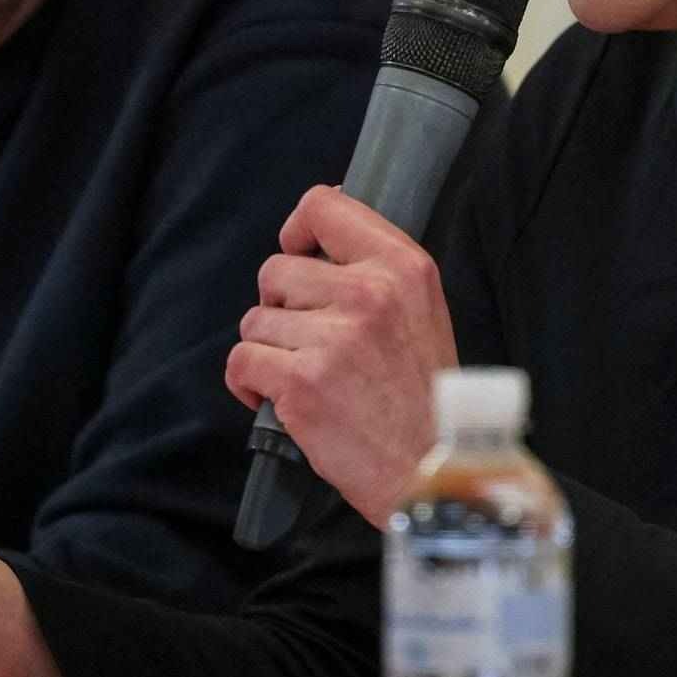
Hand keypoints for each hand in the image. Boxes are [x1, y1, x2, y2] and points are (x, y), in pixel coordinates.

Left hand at [225, 185, 457, 527]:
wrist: (434, 470)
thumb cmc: (424, 395)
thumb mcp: (422, 309)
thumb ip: (377, 270)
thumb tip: (315, 239)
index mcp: (403, 266)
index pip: (323, 206)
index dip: (297, 231)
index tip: (299, 256)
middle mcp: (368, 293)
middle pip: (275, 271)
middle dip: (281, 307)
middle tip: (312, 342)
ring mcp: (333, 338)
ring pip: (255, 321)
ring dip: (270, 350)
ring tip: (308, 377)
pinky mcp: (301, 383)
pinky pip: (242, 361)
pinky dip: (249, 383)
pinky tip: (279, 398)